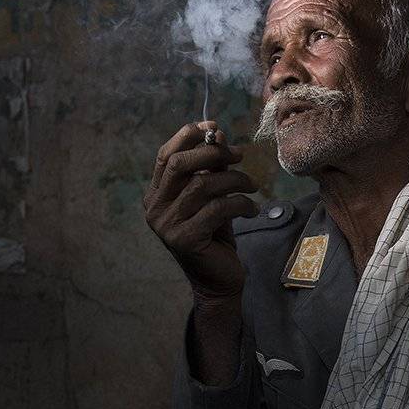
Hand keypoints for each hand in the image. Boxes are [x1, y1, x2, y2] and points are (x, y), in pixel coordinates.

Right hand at [143, 121, 258, 300]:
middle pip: (180, 165)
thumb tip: (218, 135)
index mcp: (155, 195)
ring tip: (253, 186)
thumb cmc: (215, 235)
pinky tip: (252, 209)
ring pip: (202, 185)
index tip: (215, 128)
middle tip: (240, 155)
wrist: (218, 281)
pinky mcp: (185, 240)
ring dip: (234, 180)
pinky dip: (240, 204)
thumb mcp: (212, 197)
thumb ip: (210, 169)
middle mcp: (154, 209)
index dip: (188, 136)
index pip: (166, 156)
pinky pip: (217, 209)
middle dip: (212, 153)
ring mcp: (167, 226)